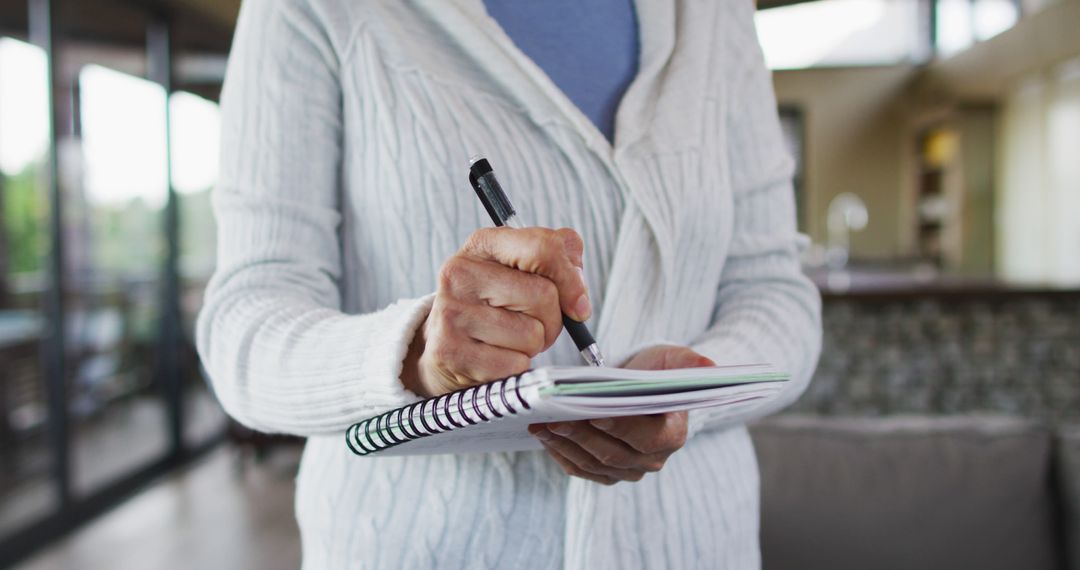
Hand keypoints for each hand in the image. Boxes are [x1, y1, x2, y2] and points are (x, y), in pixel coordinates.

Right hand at [402, 227, 589, 397]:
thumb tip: (578, 293)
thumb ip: (559, 260)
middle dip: (552, 320)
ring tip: (509, 340)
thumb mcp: (521, 269)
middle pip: (543, 296)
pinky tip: (495, 357)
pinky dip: (516, 366)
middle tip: (532, 324)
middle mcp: (461, 273)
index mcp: (483, 244)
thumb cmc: (494, 305)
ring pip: (532, 334)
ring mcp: (451, 312)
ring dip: (532, 346)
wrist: (442, 345)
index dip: (572, 280)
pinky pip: (515, 364)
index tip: (579, 305)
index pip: (543, 248)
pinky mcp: (449, 351)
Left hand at [527, 345, 714, 484]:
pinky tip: (546, 437)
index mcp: (672, 434)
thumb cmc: (656, 373)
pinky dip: (562, 455)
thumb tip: (709, 365)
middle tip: (553, 418)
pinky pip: (582, 470)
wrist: (642, 390)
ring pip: (594, 464)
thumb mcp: (673, 360)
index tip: (593, 413)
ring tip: (541, 425)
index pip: (645, 437)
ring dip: (565, 446)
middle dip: (581, 436)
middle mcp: (653, 459)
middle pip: (613, 454)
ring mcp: (630, 470)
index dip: (619, 427)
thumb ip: (688, 362)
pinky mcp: (608, 474)